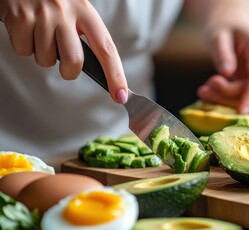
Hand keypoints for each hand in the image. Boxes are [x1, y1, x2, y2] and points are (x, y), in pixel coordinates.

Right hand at [0, 0, 127, 103]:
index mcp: (85, 11)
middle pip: (75, 61)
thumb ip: (84, 33)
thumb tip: (100, 68)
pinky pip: (24, 51)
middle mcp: (66, 11)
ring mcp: (43, 15)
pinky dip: (24, 46)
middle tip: (64, 63)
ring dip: (43, 54)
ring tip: (39, 33)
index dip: (115, 75)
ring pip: (46, 60)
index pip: (106, 49)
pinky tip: (25, 28)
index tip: (120, 95)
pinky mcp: (21, 18)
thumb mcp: (74, 8)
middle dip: (69, 72)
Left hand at [197, 25, 248, 113]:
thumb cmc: (225, 26)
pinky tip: (214, 92)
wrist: (235, 22)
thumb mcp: (217, 35)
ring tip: (206, 90)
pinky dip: (233, 100)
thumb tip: (227, 72)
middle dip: (233, 99)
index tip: (241, 111)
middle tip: (204, 90)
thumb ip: (222, 52)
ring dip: (231, 102)